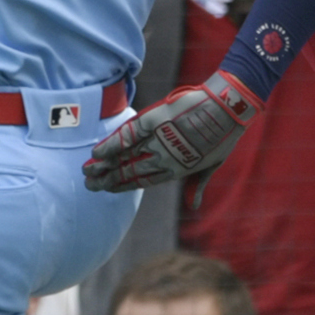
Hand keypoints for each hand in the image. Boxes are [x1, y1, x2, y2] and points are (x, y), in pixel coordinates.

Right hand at [82, 69, 260, 190]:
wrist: (227, 108)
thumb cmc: (223, 135)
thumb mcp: (213, 164)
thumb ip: (197, 184)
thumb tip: (193, 206)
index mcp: (176, 169)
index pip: (144, 180)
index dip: (124, 185)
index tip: (108, 188)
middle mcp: (163, 157)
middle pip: (130, 170)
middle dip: (109, 179)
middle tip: (89, 186)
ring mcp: (158, 140)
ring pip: (126, 156)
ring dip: (105, 165)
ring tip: (86, 172)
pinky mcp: (156, 121)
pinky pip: (129, 134)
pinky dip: (112, 143)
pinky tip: (97, 152)